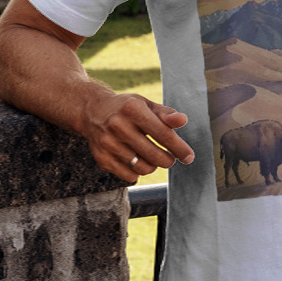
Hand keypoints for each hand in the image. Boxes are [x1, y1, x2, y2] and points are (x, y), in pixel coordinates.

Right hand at [78, 91, 194, 182]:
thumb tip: (183, 120)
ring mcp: (108, 143)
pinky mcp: (101, 158)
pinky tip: (138, 161)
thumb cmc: (127, 108)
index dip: (179, 148)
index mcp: (133, 109)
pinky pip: (129, 176)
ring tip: (153, 157)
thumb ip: (166, 114)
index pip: (163, 134)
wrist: (92, 111)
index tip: (189, 157)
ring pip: (142, 168)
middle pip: (154, 155)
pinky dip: (138, 172)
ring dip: (154, 166)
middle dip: (168, 160)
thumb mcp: (146, 104)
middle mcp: (118, 126)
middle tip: (170, 158)